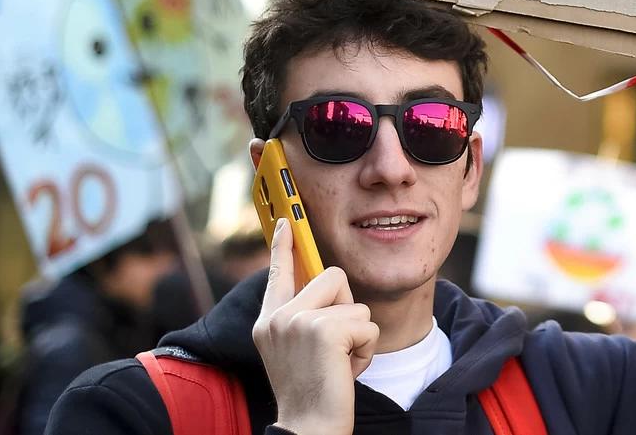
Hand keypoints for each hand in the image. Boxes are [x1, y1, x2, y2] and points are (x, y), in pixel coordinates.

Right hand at [253, 219, 378, 434]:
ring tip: (338, 362)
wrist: (309, 427)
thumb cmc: (312, 390)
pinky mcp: (324, 330)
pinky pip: (368, 324)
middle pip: (333, 276)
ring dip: (358, 333)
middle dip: (347, 308)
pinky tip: (346, 370)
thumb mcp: (298, 349)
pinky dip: (366, 350)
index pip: (278, 272)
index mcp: (268, 321)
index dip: (283, 245)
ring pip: (355, 302)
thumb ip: (303, 316)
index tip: (286, 221)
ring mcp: (298, 322)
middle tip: (334, 347)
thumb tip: (328, 283)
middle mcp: (278, 317)